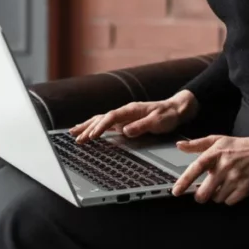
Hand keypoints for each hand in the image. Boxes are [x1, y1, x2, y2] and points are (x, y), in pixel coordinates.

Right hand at [68, 91, 197, 143]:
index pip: (111, 117)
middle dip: (88, 128)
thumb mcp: (157, 122)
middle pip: (102, 118)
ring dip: (88, 126)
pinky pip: (106, 123)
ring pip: (101, 120)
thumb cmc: (167, 115)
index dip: (100, 126)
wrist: (176, 109)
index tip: (92, 136)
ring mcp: (124, 116)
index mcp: (131, 110)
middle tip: (77, 139)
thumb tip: (126, 131)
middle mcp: (125, 111)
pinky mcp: (125, 121)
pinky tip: (88, 131)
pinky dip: (95, 127)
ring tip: (73, 133)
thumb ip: (142, 126)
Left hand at [170, 128, 248, 205]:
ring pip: (216, 199)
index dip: (184, 181)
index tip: (176, 191)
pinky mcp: (245, 188)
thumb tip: (179, 145)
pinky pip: (229, 202)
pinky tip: (232, 188)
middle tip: (204, 192)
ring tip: (224, 184)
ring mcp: (235, 178)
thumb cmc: (239, 146)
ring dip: (217, 195)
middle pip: (204, 193)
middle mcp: (224, 167)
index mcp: (215, 154)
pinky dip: (229, 198)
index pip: (196, 168)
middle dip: (201, 196)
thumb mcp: (217, 140)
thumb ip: (197, 144)